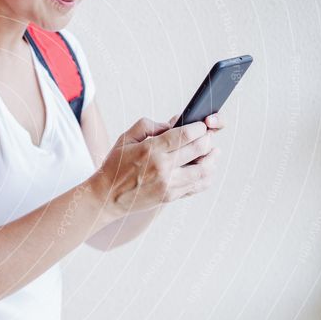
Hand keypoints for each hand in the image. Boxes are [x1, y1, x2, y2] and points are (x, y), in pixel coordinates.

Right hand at [91, 115, 219, 218]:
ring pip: (204, 169)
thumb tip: (173, 123)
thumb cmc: (115, 166)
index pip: (186, 134)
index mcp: (150, 150)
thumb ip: (149, 125)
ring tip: (213, 151)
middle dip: (207, 139)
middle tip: (207, 135)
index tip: (201, 125)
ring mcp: (168, 184)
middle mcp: (162, 167)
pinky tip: (206, 168)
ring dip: (212, 158)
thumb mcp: (125, 138)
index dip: (199, 127)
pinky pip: (198, 186)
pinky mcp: (171, 196)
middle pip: (199, 149)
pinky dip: (207, 176)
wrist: (106, 197)